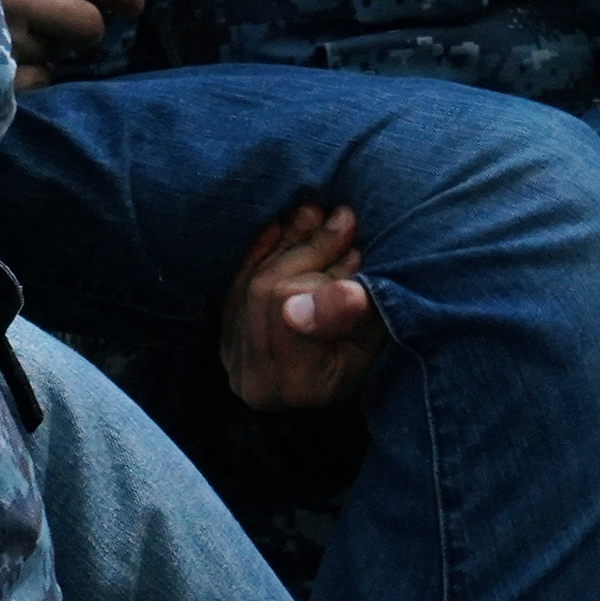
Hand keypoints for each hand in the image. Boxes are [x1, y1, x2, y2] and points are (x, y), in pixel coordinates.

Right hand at [0, 0, 144, 90]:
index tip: (134, 5)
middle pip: (87, 26)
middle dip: (88, 27)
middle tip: (75, 23)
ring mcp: (0, 36)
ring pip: (57, 55)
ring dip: (50, 47)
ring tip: (19, 31)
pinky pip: (32, 81)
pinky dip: (30, 71)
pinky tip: (6, 54)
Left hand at [222, 202, 386, 409]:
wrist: (340, 369)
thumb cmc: (366, 350)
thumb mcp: (374, 334)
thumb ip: (358, 311)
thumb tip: (349, 293)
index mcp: (296, 385)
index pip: (289, 311)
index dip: (323, 275)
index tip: (357, 251)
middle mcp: (255, 378)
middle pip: (268, 293)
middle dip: (307, 250)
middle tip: (342, 219)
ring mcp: (233, 358)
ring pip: (253, 281)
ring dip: (287, 243)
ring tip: (317, 216)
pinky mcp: (225, 337)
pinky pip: (236, 283)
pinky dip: (260, 250)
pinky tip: (282, 226)